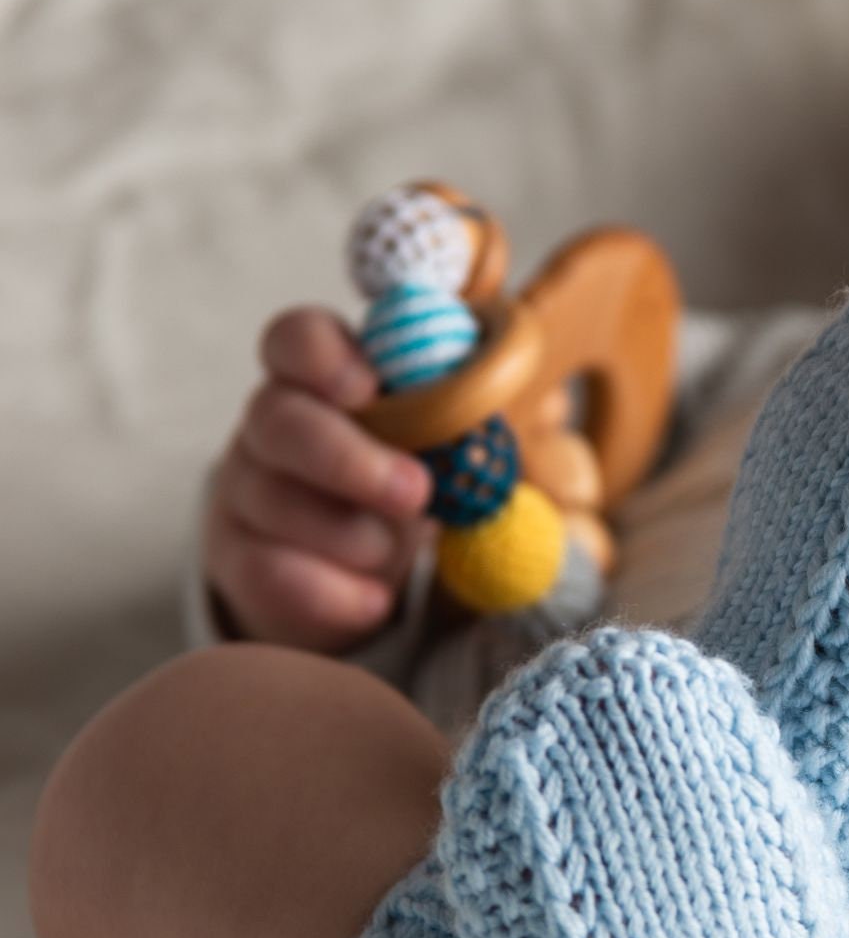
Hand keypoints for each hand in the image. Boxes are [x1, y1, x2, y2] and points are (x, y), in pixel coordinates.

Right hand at [202, 308, 435, 652]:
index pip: (296, 338)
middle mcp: (268, 423)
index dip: (323, 357)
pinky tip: (374, 599)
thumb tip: (521, 403)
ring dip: (353, 535)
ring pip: (276, 501)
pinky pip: (276, 572)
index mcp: (320, 376)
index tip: (367, 386)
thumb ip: (463, 413)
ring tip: (393, 551)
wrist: (349, 567)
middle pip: (279, 420)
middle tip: (416, 493)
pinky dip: (337, 592)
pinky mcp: (238, 557)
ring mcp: (244, 489)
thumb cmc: (402, 480)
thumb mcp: (436, 442)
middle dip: (351, 459)